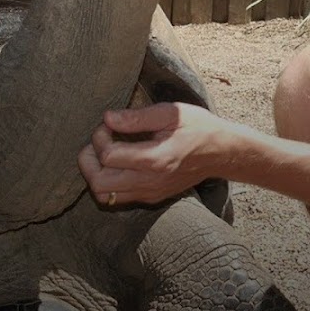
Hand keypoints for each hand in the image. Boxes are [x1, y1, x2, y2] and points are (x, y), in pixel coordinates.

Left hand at [78, 102, 248, 207]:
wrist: (222, 153)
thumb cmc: (198, 127)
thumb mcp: (170, 113)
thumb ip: (137, 117)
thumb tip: (108, 118)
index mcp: (155, 159)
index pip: (108, 156)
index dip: (99, 137)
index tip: (108, 124)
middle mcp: (150, 182)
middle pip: (99, 182)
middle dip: (88, 160)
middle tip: (97, 141)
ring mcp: (150, 193)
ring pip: (105, 195)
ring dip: (95, 174)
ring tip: (103, 153)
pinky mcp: (151, 197)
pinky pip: (118, 197)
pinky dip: (109, 181)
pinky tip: (118, 162)